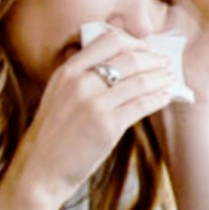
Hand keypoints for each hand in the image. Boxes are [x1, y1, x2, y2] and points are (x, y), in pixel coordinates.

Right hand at [10, 30, 174, 206]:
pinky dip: (158, 98)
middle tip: (164, 62)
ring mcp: (95, 104)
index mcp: (68, 71)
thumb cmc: (52, 136)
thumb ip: (80, 77)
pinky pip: (142, 104)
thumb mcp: (57, 95)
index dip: (133, 42)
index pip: (108, 40)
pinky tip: (165, 96)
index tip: (144, 49)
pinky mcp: (108, 126)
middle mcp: (81, 82)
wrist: (39, 169)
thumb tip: (114, 65)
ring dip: (160, 77)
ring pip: (139, 81)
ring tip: (170, 78)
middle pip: (129, 58)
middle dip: (152, 59)